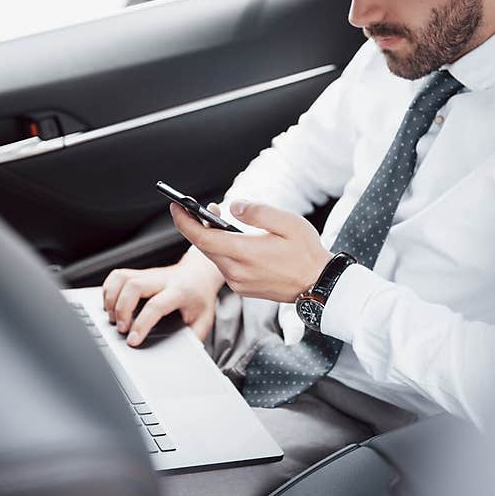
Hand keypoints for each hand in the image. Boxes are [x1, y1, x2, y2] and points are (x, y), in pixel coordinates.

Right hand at [102, 247, 224, 346]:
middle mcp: (162, 280)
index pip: (156, 306)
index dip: (142, 324)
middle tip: (121, 328)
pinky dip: (108, 290)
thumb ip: (193, 337)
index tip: (133, 340)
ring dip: (111, 299)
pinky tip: (111, 305)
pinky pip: (117, 276)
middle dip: (121, 309)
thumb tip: (181, 354)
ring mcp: (149, 274)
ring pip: (122, 278)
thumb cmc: (200, 298)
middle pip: (133, 286)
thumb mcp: (204, 319)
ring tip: (113, 318)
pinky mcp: (139, 273)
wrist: (200, 275)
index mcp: (179, 292)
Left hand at [169, 200, 332, 302]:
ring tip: (218, 221)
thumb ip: (258, 212)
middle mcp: (237, 271)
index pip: (202, 237)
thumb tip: (234, 207)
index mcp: (245, 253)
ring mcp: (238, 283)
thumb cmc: (306, 253)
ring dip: (211, 238)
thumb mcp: (288, 222)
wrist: (318, 284)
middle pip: (204, 246)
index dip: (184, 221)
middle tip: (201, 209)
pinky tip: (231, 241)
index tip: (176, 207)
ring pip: (213, 257)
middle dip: (197, 226)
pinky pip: (224, 266)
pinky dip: (221, 251)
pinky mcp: (242, 288)